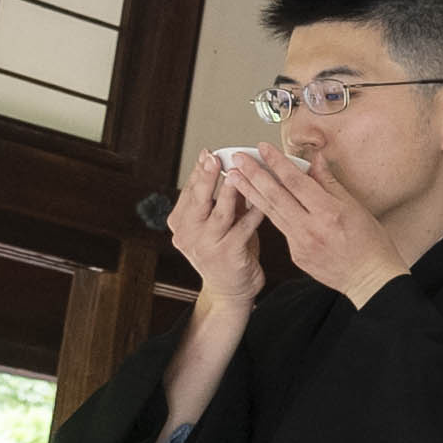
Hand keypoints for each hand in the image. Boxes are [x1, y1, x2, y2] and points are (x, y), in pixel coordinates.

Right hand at [165, 151, 269, 308]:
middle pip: (199, 200)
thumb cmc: (228, 249)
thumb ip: (225, 197)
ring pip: (220, 213)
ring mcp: (205, 246)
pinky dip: (253, 212)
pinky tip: (262, 199)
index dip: (199, 171)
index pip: (189, 191)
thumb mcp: (221, 221)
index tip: (208, 153)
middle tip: (214, 157)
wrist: (231, 289)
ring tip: (237, 174)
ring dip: (230, 192)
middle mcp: (187, 235)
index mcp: (180, 223)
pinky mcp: (227, 255)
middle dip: (206, 176)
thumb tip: (234, 166)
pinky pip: (243, 228)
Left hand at [227, 147, 403, 306]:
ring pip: (271, 212)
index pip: (296, 182)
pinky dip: (266, 213)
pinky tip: (255, 202)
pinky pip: (280, 229)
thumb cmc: (370, 243)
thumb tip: (315, 161)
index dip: (277, 163)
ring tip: (235, 178)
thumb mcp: (355, 207)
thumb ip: (330, 183)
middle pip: (276, 196)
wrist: (369, 279)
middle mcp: (310, 228)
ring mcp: (300, 243)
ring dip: (251, 193)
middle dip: (254, 175)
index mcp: (328, 212)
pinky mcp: (296, 254)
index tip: (263, 148)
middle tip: (238, 160)